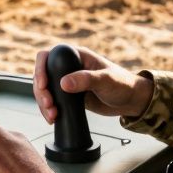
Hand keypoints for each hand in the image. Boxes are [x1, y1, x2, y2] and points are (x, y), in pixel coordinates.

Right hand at [32, 45, 153, 123]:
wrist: (131, 101)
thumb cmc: (123, 84)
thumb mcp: (105, 80)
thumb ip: (86, 80)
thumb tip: (64, 83)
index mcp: (76, 56)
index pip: (49, 55)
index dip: (41, 68)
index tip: (43, 84)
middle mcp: (69, 67)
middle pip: (43, 74)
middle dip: (41, 91)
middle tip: (49, 104)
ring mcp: (68, 82)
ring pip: (45, 89)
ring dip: (44, 102)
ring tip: (52, 115)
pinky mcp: (69, 96)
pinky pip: (53, 100)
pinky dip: (49, 110)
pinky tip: (52, 118)